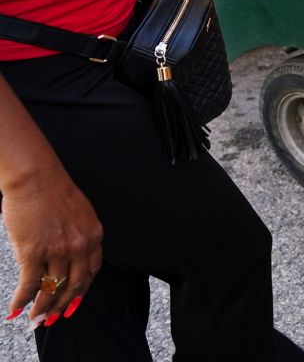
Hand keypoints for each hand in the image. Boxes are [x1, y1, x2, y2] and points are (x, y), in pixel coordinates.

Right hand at [2, 169, 102, 326]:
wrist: (35, 178)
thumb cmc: (52, 191)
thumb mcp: (79, 214)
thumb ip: (79, 235)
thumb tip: (69, 255)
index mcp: (93, 236)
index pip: (91, 272)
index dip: (81, 291)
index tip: (73, 303)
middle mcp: (79, 246)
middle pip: (74, 285)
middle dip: (62, 306)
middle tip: (53, 319)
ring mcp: (57, 250)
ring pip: (52, 288)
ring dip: (42, 308)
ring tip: (36, 320)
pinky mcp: (33, 252)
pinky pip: (30, 284)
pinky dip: (22, 300)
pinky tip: (16, 309)